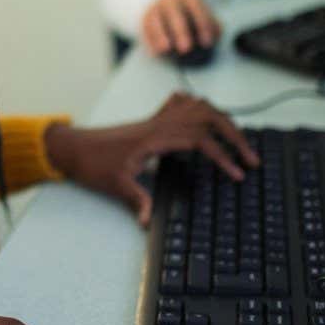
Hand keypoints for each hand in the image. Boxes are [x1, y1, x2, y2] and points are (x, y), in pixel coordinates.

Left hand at [46, 92, 257, 225]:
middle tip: (251, 158)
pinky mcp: (152, 121)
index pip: (199, 139)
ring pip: (198, 106)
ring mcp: (156, 120)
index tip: (238, 173)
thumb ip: (135, 200)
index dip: (222, 155)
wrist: (73, 147)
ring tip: (238, 140)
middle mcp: (159, 123)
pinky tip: (206, 119)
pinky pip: (181, 103)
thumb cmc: (91, 163)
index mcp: (154, 137)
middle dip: (234, 135)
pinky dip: (199, 107)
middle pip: (208, 117)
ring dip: (222, 119)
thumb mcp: (113, 184)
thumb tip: (149, 220)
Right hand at [139, 0, 220, 54]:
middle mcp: (171, 0)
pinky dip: (150, 40)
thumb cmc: (188, 14)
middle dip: (181, 31)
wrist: (159, 2)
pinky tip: (156, 52)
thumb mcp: (202, 15)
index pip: (197, 9)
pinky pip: (146, 29)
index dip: (203, 25)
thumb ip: (212, 25)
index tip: (207, 43)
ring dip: (161, 35)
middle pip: (175, 14)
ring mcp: (155, 8)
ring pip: (157, 20)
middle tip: (186, 49)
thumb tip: (216, 35)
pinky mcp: (144, 19)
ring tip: (166, 49)